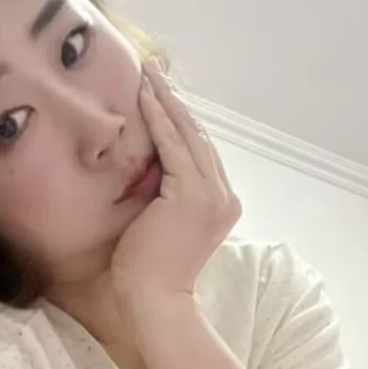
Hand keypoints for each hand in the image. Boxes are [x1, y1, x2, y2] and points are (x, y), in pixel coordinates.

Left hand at [110, 65, 241, 323]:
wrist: (153, 299)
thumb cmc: (149, 271)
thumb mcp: (163, 223)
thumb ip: (167, 194)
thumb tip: (150, 167)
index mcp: (221, 203)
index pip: (201, 151)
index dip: (182, 119)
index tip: (163, 93)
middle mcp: (224, 195)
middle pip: (199, 135)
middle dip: (175, 100)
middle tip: (154, 69)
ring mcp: (212, 194)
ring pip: (188, 134)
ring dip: (165, 99)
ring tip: (147, 72)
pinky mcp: (191, 194)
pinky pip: (172, 145)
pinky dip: (158, 117)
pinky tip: (143, 95)